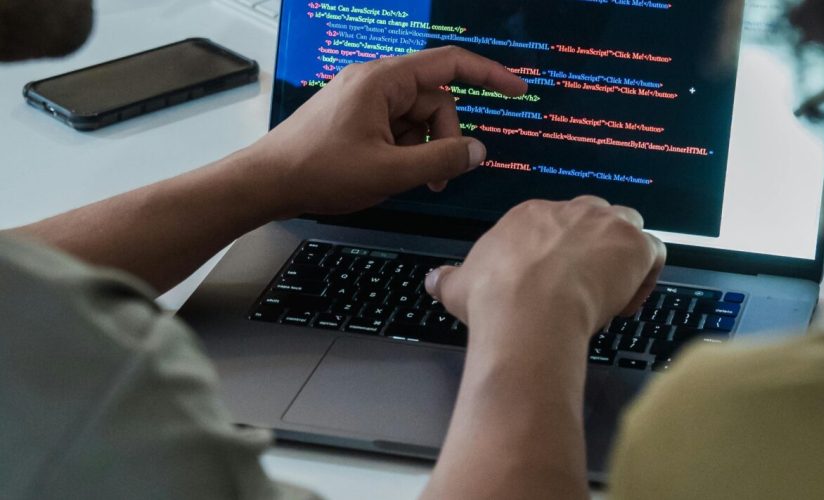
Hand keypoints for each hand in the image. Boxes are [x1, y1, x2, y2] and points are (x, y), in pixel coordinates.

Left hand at [244, 46, 527, 216]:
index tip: (518, 90)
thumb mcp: (390, 171)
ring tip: (412, 181)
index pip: (450, 64)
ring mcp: (363, 99)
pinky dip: (404, 150)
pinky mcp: (354, 117)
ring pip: (417, 118)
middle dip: (445, 138)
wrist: (266, 183)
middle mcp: (375, 81)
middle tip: (438, 177)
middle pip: (435, 100)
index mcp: (384, 81)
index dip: (490, 74)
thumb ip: (441, 159)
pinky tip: (392, 174)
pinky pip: (396, 127)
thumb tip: (478, 151)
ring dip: (424, 149)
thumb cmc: (321, 171)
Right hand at [425, 196, 666, 346]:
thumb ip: (447, 279)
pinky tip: (627, 303)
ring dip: (624, 255)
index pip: (556, 223)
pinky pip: (653, 252)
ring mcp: (606, 223)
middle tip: (585, 285)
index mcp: (531, 215)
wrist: (529, 311)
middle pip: (594, 217)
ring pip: (628, 227)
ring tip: (611, 292)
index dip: (560, 254)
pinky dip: (646, 275)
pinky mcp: (634, 244)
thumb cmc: (495, 299)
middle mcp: (571, 210)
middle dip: (595, 247)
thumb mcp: (459, 286)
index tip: (557, 283)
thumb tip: (432, 279)